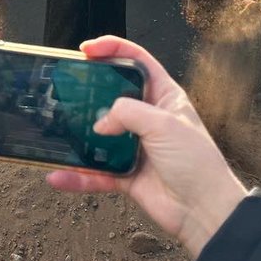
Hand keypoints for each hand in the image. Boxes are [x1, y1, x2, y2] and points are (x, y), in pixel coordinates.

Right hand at [45, 37, 247, 258]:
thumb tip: (100, 122)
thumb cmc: (195, 161)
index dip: (113, 49)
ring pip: (99, 135)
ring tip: (56, 130)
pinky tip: (59, 176)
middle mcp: (148, 118)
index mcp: (163, 96)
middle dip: (88, 90)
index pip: (136, 61)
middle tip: (66, 86)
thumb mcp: (163, 124)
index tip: (87, 49)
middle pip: (112, 95)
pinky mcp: (125, 174)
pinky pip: (95, 172)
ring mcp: (135, 146)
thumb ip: (127, 112)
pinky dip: (77, 176)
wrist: (203, 210)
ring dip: (78, 136)